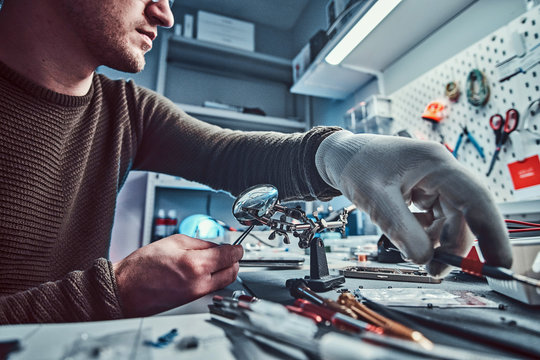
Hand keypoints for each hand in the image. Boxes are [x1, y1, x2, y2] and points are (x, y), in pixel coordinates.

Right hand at [113, 234, 242, 316]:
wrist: (125, 289)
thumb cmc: (143, 266)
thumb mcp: (174, 241)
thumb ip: (200, 243)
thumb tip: (217, 246)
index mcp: (196, 264)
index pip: (229, 255)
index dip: (237, 248)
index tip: (238, 246)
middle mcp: (199, 282)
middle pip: (232, 272)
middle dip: (234, 260)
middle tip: (231, 252)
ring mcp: (196, 295)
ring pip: (224, 282)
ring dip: (226, 270)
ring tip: (218, 260)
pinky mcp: (191, 302)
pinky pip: (211, 289)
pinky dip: (215, 279)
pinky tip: (205, 270)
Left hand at [315, 131, 511, 275]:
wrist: (339, 156)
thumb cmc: (354, 165)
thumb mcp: (375, 199)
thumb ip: (400, 229)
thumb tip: (424, 259)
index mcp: (435, 164)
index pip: (476, 199)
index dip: (493, 232)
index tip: (499, 262)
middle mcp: (440, 171)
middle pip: (463, 214)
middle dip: (453, 245)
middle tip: (435, 270)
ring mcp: (432, 182)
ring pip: (449, 219)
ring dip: (437, 242)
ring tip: (417, 256)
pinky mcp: (422, 192)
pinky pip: (434, 219)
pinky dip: (425, 234)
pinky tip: (408, 239)